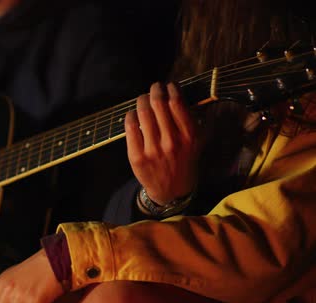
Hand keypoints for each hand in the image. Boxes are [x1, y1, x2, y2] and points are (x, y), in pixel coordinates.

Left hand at [126, 82, 200, 204]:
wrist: (172, 191)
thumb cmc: (185, 161)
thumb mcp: (197, 142)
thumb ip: (194, 120)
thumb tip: (184, 95)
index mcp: (190, 136)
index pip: (177, 102)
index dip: (171, 89)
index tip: (169, 85)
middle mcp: (172, 141)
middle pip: (158, 104)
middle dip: (155, 90)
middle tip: (154, 87)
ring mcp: (153, 149)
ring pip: (143, 112)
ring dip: (142, 100)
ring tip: (143, 99)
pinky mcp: (137, 156)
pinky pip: (130, 127)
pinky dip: (131, 115)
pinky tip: (133, 114)